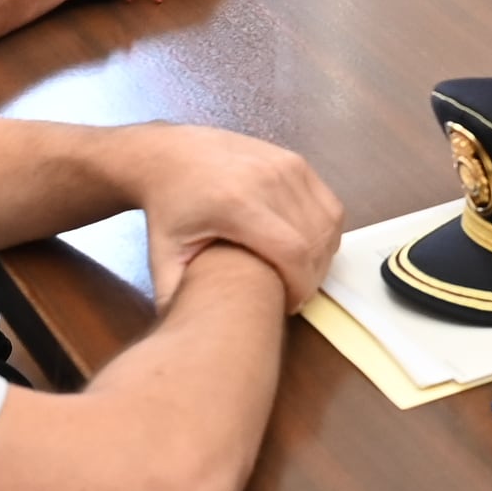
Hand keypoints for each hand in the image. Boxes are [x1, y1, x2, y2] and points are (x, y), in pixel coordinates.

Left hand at [118, 122, 344, 310]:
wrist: (168, 155)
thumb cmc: (168, 209)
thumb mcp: (163, 256)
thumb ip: (175, 296)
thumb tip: (188, 335)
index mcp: (237, 204)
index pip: (293, 252)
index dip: (301, 286)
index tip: (287, 304)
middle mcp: (268, 180)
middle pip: (316, 239)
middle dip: (312, 275)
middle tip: (294, 293)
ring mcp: (287, 166)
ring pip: (328, 222)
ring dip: (323, 254)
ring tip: (301, 272)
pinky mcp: (296, 161)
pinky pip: (328, 204)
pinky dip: (325, 230)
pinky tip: (306, 245)